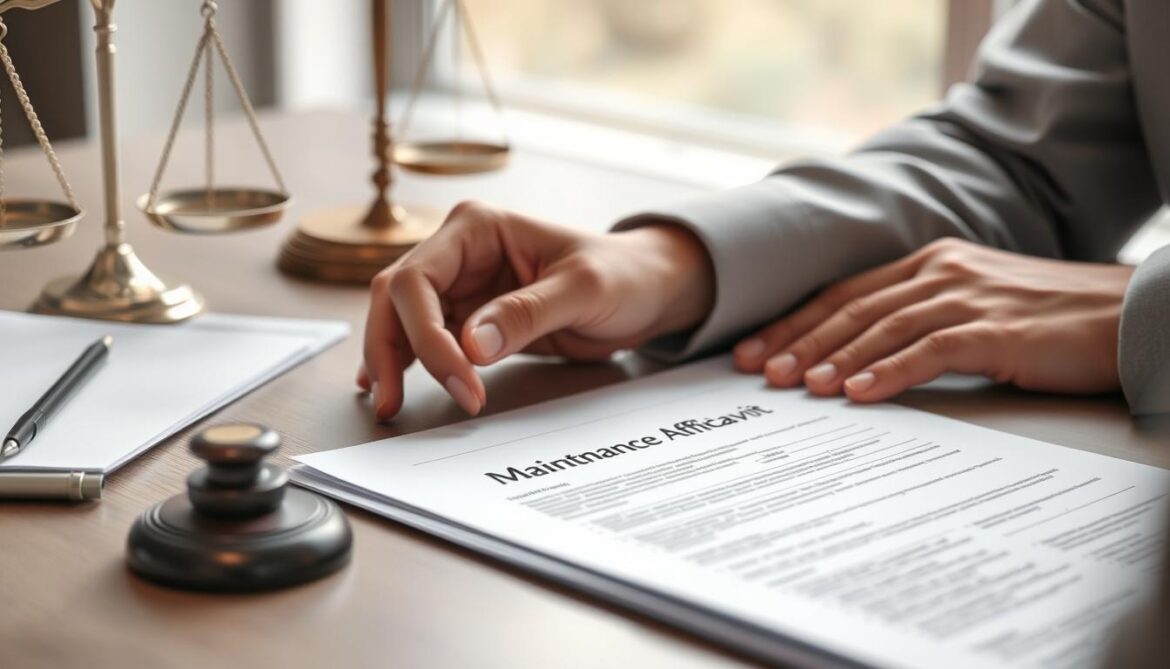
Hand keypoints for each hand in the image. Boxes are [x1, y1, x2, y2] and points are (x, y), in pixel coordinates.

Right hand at [360, 201, 714, 419]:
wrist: (646, 291)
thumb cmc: (622, 274)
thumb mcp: (584, 290)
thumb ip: (527, 313)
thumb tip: (470, 344)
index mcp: (477, 228)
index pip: (419, 279)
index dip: (427, 335)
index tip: (461, 380)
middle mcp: (460, 253)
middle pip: (395, 298)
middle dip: (390, 350)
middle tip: (395, 404)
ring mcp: (462, 286)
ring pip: (401, 321)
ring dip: (391, 361)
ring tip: (390, 404)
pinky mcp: (470, 319)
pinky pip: (425, 340)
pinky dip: (409, 364)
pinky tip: (393, 387)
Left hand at [733, 238, 1132, 400]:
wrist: (1128, 312)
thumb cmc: (1049, 318)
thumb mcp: (975, 306)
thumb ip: (923, 319)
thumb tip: (862, 358)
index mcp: (931, 263)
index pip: (846, 294)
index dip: (797, 322)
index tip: (757, 350)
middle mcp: (942, 272)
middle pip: (851, 308)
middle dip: (798, 341)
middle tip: (759, 371)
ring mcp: (968, 296)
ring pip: (882, 327)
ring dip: (834, 358)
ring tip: (797, 387)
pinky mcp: (995, 329)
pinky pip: (929, 350)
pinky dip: (888, 372)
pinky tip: (857, 394)